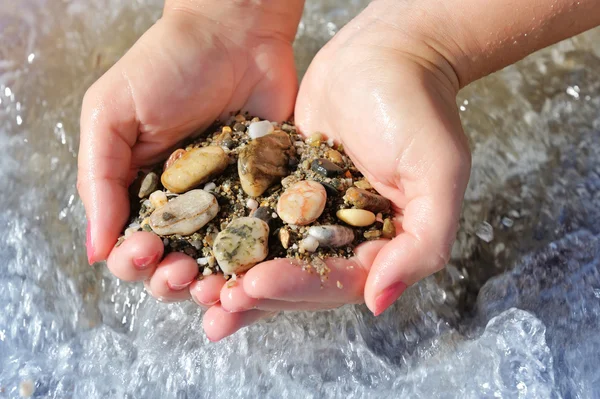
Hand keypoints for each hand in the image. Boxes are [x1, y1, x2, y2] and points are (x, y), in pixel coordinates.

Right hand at [77, 1, 302, 338]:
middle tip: (181, 270)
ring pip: (218, 265)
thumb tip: (95, 249)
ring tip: (218, 284)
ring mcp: (228, 205)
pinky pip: (263, 241)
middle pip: (172, 266)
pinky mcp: (267, 196)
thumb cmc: (167, 66)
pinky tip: (255, 272)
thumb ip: (99, 178)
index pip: (130, 248)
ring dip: (214, 285)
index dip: (133, 261)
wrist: (237, 35)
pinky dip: (257, 264)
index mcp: (141, 192)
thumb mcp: (113, 114)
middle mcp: (185, 207)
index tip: (144, 250)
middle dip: (170, 281)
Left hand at [217, 3, 470, 325]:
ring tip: (194, 288)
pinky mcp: (284, 185)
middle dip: (256, 294)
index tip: (254, 285)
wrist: (387, 50)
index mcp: (382, 244)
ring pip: (269, 254)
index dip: (295, 288)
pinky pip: (253, 215)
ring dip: (235, 274)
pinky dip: (227, 233)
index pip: (337, 281)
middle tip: (213, 301)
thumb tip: (378, 302)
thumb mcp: (438, 172)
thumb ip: (424, 242)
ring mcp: (311, 211)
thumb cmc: (419, 106)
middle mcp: (345, 235)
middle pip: (297, 279)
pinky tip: (196, 246)